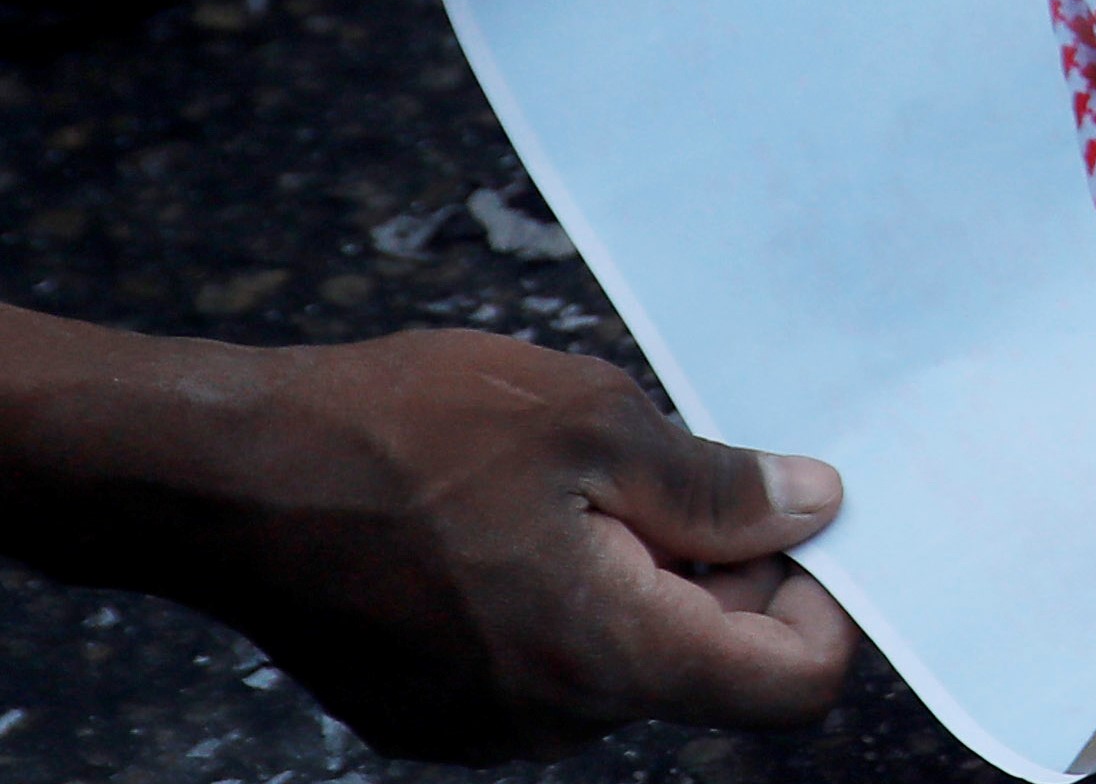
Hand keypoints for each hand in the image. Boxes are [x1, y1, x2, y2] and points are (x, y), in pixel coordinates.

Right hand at [2, 321, 851, 762]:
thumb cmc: (405, 433)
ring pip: (625, 659)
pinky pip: (547, 664)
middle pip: (708, 665)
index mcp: (614, 655)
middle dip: (718, 572)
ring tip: (563, 484)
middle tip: (660, 468)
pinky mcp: (434, 711)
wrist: (222, 477)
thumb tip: (813, 509)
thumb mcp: (592, 421)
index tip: (795, 520)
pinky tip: (502, 522)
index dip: (822, 599)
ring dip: (635, 576)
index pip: (793, 683)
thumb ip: (716, 483)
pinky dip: (561, 597)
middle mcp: (558, 719)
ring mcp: (488, 725)